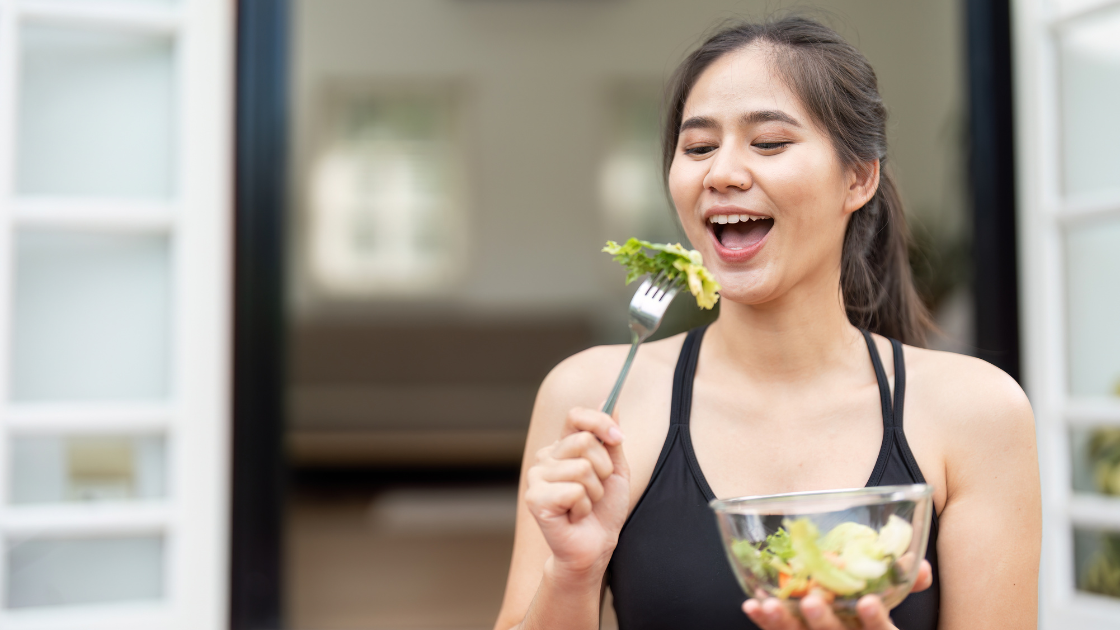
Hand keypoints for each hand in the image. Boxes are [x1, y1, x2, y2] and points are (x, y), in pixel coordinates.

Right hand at [524, 407, 630, 576]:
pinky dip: (584, 507)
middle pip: (584, 441)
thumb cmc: (603, 510)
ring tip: (584, 505)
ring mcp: (536, 477)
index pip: (576, 416)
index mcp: (562, 446)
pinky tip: (574, 516)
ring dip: (594, 492)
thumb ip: (609, 436)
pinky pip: (574, 491)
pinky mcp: (535, 498)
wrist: (595, 547)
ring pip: (582, 468)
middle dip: (603, 469)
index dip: (600, 422)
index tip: (618, 439)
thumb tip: (609, 399)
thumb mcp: (615, 468)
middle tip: (597, 490)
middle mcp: (545, 457)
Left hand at [742, 560, 933, 629]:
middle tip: (812, 601)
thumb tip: (918, 566)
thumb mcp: (889, 601)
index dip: (875, 620)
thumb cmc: (867, 614)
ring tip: (770, 604)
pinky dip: (765, 622)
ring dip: (785, 623)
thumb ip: (903, 583)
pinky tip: (752, 605)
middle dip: (824, 622)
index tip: (867, 602)